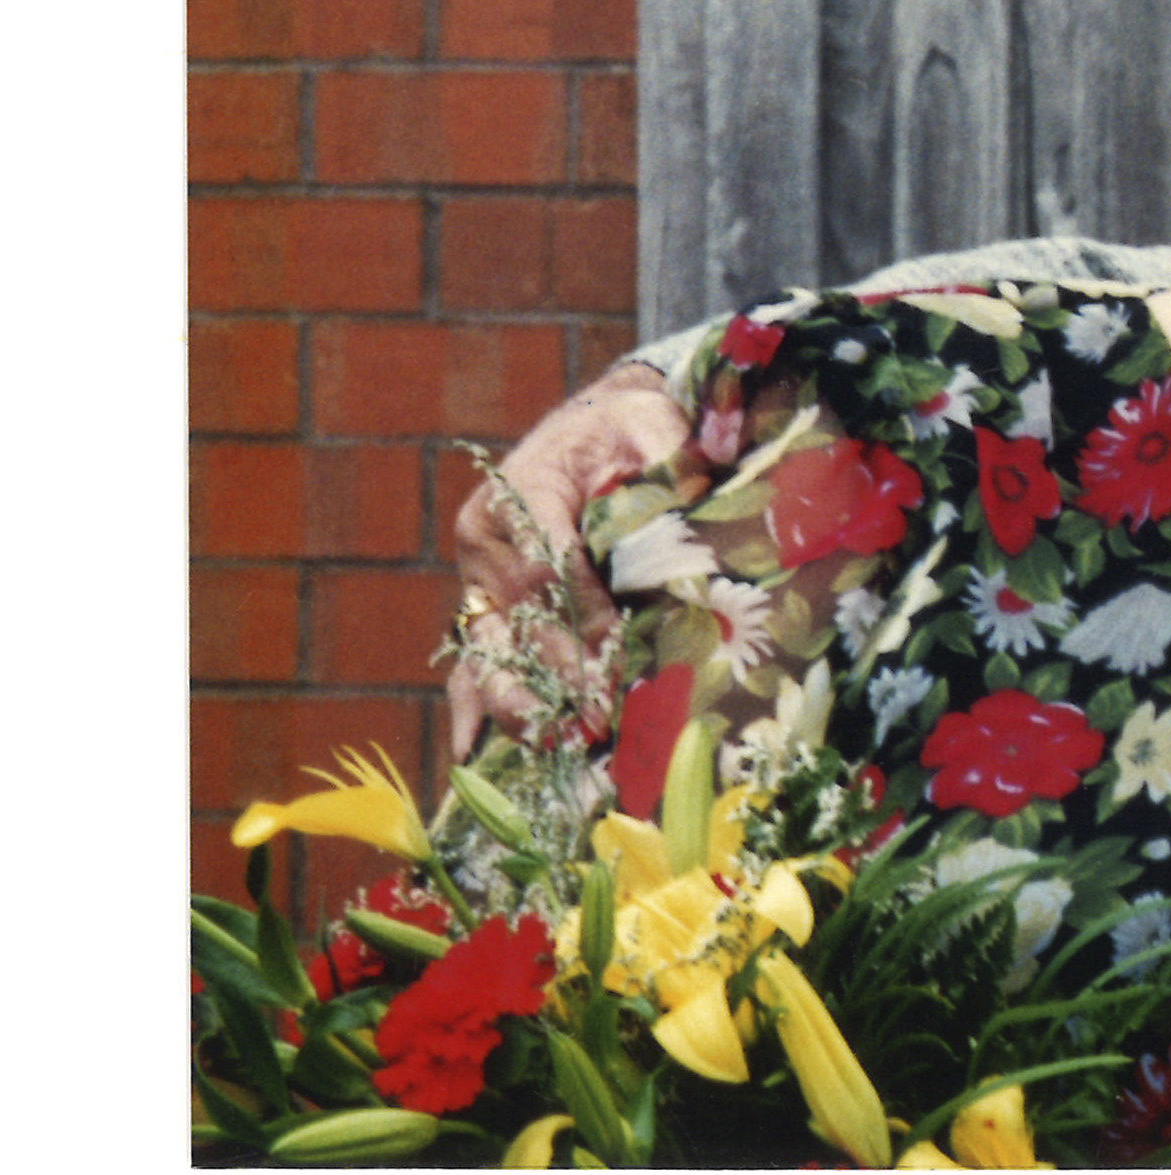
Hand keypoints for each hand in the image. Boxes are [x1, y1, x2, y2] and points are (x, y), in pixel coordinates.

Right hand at [444, 362, 694, 759]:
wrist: (591, 428)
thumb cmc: (626, 427)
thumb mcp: (650, 423)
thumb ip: (669, 457)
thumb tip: (696, 504)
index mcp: (521, 487)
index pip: (549, 562)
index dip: (582, 611)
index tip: (617, 650)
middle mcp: (485, 536)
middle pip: (520, 614)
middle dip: (562, 667)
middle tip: (602, 713)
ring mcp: (476, 574)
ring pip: (487, 645)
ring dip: (518, 697)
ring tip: (553, 738)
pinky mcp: (483, 604)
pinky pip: (470, 658)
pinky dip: (472, 704)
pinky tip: (470, 750)